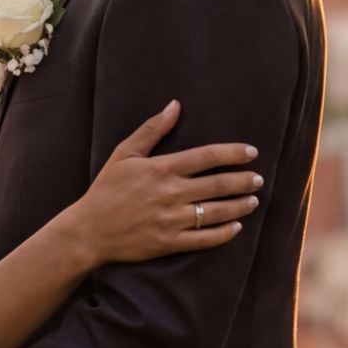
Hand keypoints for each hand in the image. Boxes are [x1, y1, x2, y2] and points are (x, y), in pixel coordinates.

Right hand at [69, 101, 260, 266]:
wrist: (89, 230)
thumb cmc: (106, 189)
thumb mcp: (124, 153)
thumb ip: (152, 129)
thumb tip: (175, 105)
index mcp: (162, 169)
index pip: (207, 156)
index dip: (233, 153)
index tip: (251, 153)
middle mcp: (171, 193)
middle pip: (218, 184)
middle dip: (243, 181)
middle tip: (258, 178)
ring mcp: (172, 220)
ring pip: (216, 212)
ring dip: (239, 205)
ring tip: (253, 200)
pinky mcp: (170, 242)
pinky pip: (204, 239)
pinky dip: (224, 234)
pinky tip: (237, 227)